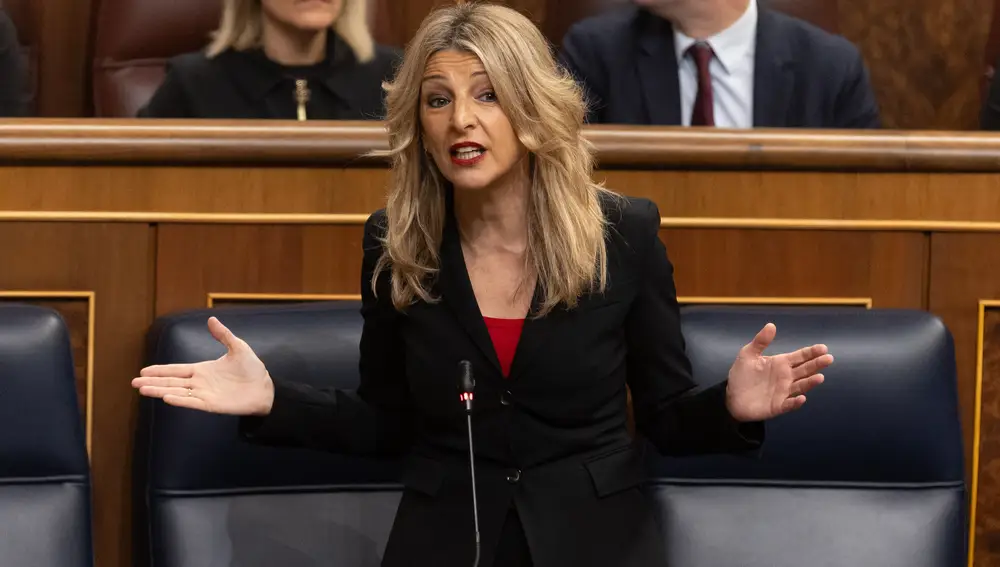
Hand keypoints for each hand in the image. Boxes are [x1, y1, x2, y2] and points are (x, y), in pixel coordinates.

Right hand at [131, 317, 274, 414]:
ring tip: (143, 390)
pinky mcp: (212, 405)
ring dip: (160, 391)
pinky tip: (166, 397)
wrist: (265, 387)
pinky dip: (180, 400)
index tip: (143, 371)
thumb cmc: (252, 369)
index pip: (176, 370)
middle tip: (134, 383)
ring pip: (177, 392)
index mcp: (202, 370)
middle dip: (153, 382)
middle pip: (171, 382)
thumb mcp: (237, 347)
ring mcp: (205, 394)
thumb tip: (211, 319)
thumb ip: (223, 335)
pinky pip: (193, 402)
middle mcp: (200, 383)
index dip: (160, 370)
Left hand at [725, 323, 832, 421]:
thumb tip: (771, 325)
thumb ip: (760, 341)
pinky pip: (788, 404)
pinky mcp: (777, 406)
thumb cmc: (741, 375)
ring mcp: (783, 392)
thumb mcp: (748, 354)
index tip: (823, 348)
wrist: (731, 396)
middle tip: (828, 358)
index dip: (811, 352)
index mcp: (781, 363)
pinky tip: (801, 398)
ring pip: (800, 386)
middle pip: (805, 370)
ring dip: (810, 382)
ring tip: (820, 377)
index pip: (800, 356)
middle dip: (817, 364)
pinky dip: (795, 402)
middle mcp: (786, 377)